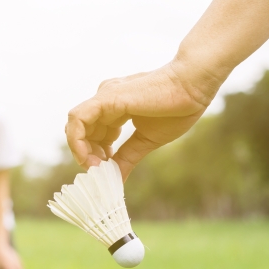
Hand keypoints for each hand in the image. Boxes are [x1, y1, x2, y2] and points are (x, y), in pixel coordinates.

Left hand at [66, 60, 214, 179]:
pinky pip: (78, 119)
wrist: (193, 87)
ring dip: (81, 151)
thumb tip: (116, 182)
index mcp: (115, 108)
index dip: (95, 155)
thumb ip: (127, 158)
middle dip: (87, 156)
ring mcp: (104, 97)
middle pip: (82, 132)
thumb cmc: (177, 109)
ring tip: (96, 167)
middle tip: (100, 173)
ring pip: (75, 126)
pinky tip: (89, 158)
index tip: (107, 171)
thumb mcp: (146, 141)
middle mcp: (106, 101)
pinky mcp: (106, 98)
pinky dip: (78, 141)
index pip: (93, 134)